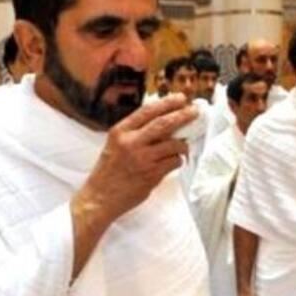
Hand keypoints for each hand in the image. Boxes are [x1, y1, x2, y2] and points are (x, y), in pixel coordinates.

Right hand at [74, 94, 196, 225]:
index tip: (181, 98)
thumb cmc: (109, 170)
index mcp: (121, 131)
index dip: (167, 103)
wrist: (100, 197)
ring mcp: (142, 159)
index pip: (148, 111)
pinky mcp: (151, 175)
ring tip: (184, 146)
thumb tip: (164, 121)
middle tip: (195, 112)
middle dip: (183, 115)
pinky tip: (175, 161)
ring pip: (173, 144)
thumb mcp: (116, 144)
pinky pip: (174, 162)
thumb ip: (135, 132)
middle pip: (164, 124)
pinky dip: (178, 160)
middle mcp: (131, 142)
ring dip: (183, 144)